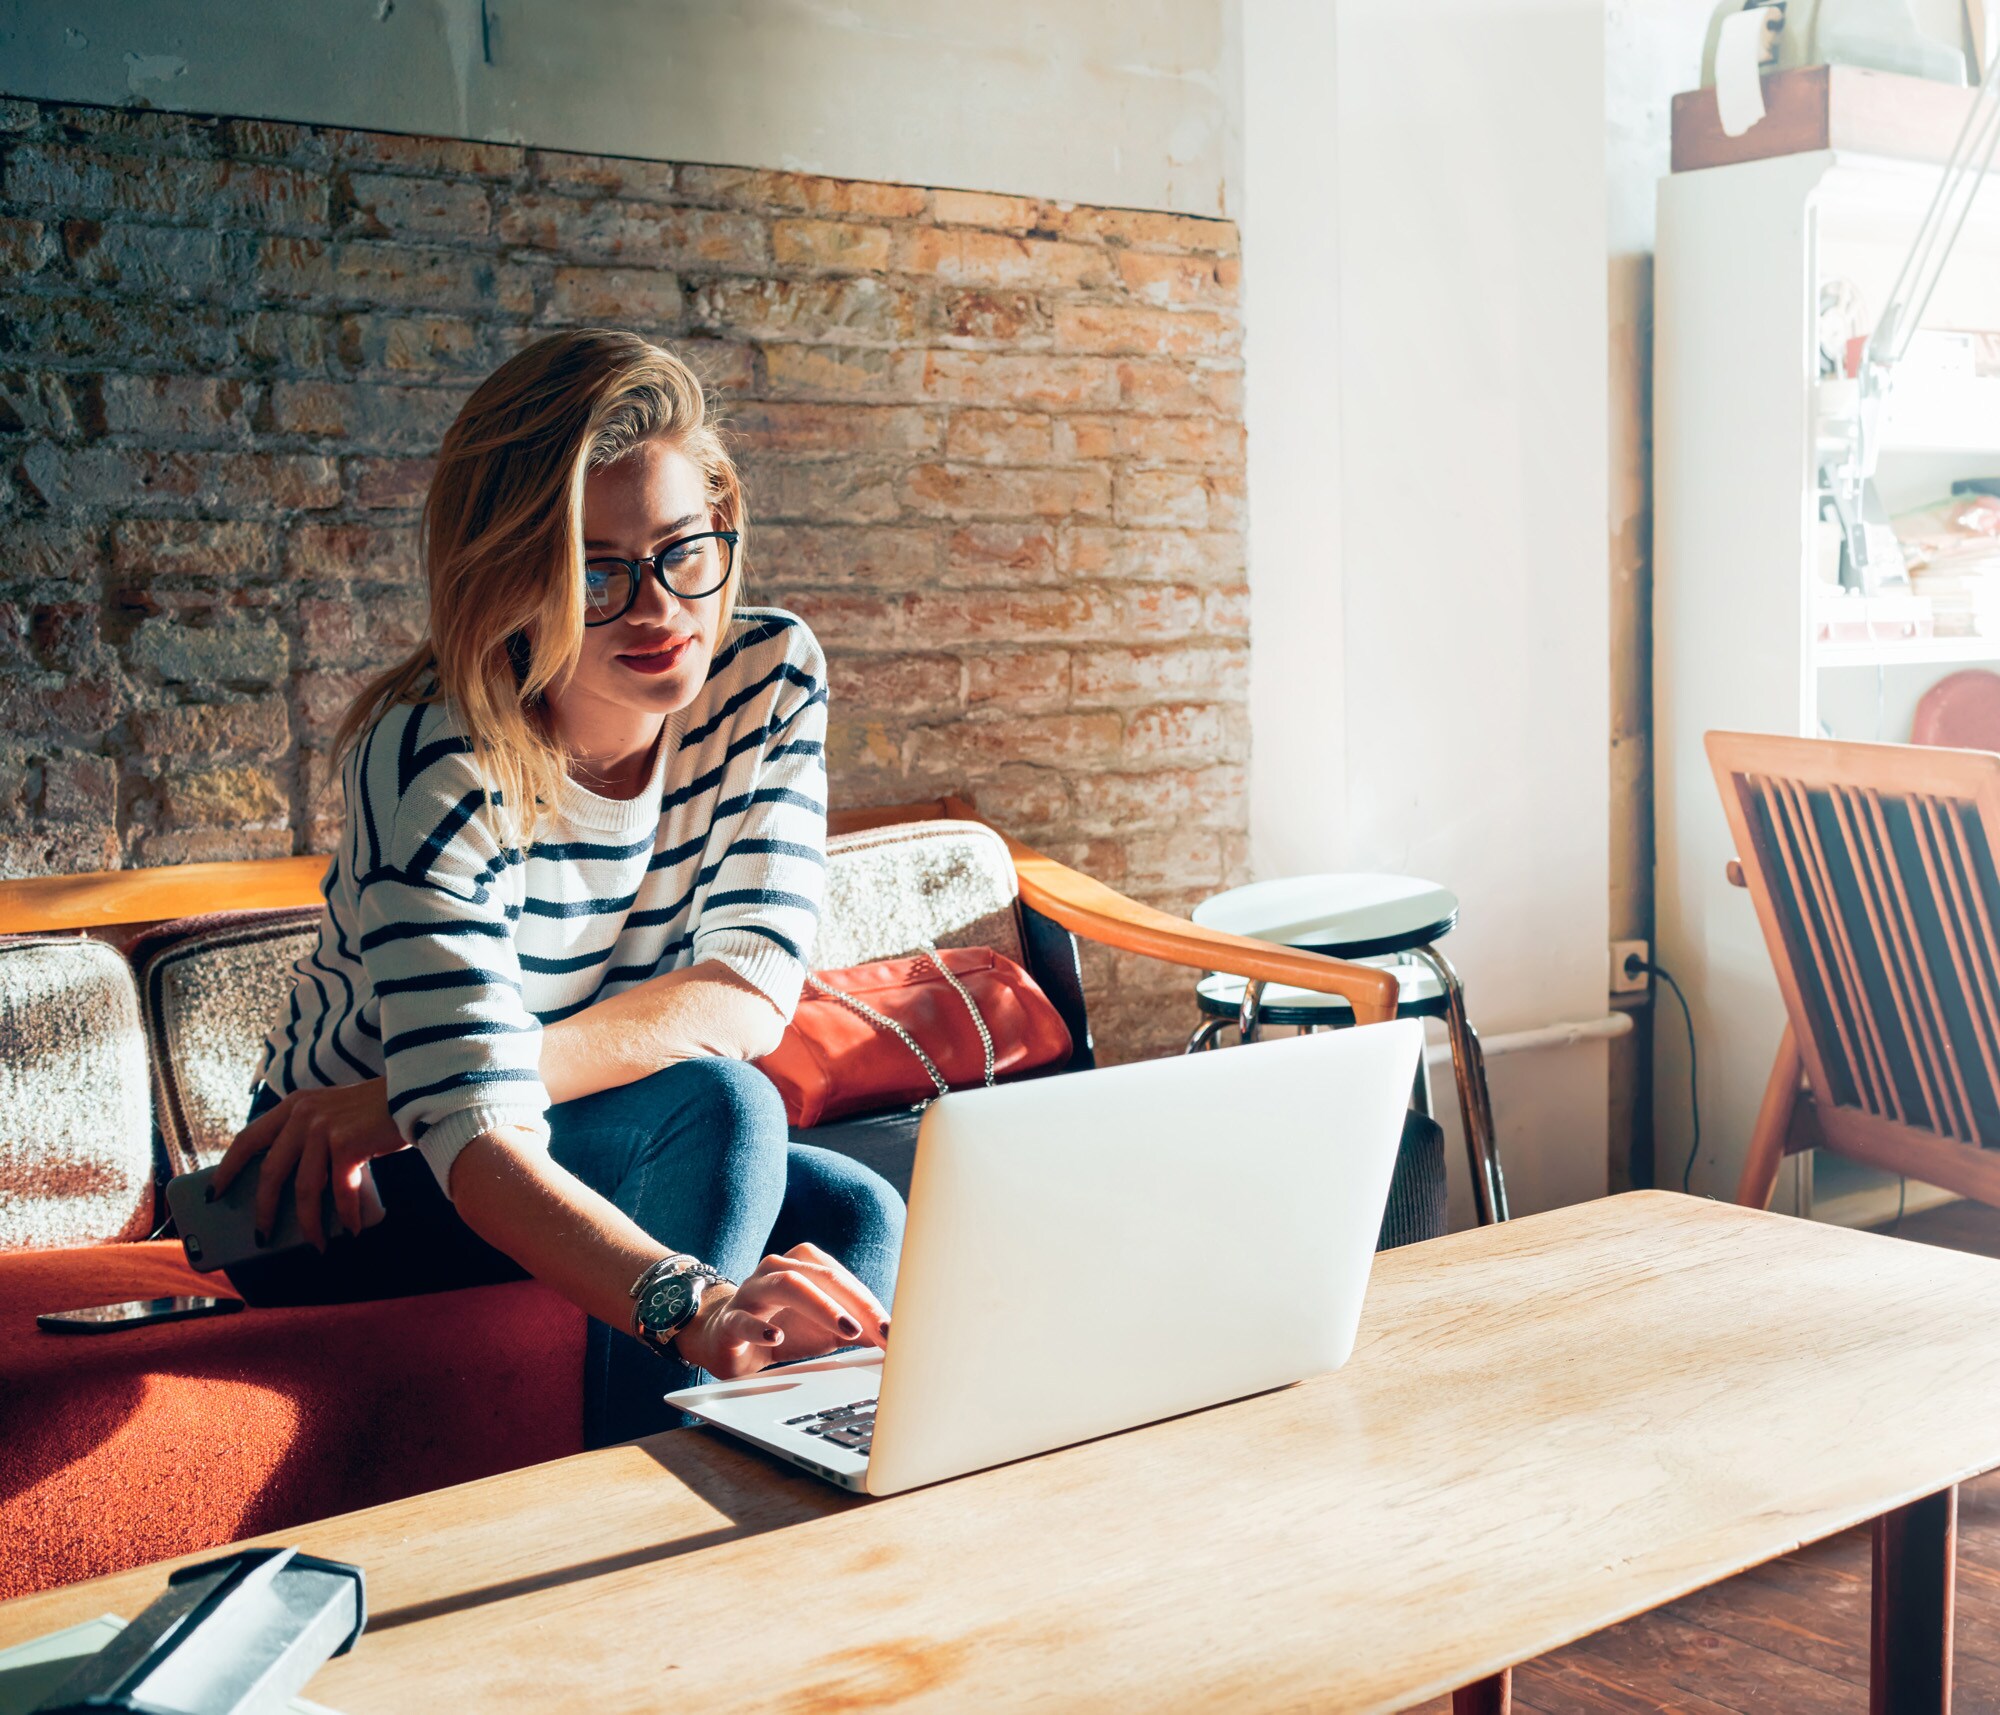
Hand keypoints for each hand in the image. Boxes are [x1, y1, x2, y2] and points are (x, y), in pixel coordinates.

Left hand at [213, 1080, 403, 1250]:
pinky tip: (349, 1231)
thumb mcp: (332, 1113)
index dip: (227, 1169)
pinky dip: (345, 1215)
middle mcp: (303, 1114)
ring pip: (305, 1189)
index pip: (247, 1139)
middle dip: (264, 1210)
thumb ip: (310, 1134)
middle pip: (271, 1172)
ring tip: (315, 1245)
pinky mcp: (347, 1143)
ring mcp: (324, 1128)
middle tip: (261, 1236)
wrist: (418, 1093)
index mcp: (294, 1106)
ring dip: (309, 1224)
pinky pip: (340, 1191)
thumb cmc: (377, 1111)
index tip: (213, 1194)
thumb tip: (291, 1189)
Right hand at [673, 1242, 890, 1379]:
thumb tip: (894, 1339)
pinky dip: (761, 1329)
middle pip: (820, 1275)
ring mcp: (751, 1292)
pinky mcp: (729, 1321)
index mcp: (803, 1266)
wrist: (725, 1340)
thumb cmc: (781, 1329)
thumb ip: (856, 1330)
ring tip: (847, 1329)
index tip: (895, 1330)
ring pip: (786, 1286)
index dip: (871, 1303)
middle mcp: (777, 1270)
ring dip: (821, 1307)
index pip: (842, 1278)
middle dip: (855, 1302)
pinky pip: (743, 1320)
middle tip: (881, 1329)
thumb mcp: (824, 1331)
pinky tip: (778, 1338)